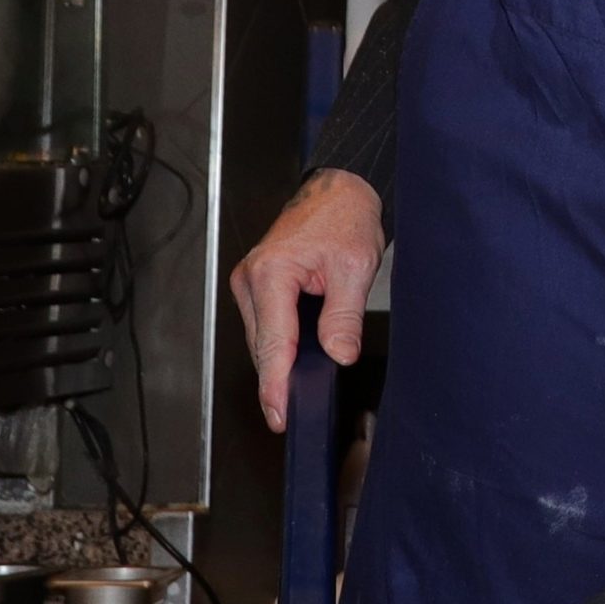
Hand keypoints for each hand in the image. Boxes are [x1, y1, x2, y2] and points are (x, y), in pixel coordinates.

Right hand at [229, 170, 384, 430]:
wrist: (338, 190)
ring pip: (263, 338)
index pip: (273, 343)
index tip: (279, 413)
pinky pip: (267, 325)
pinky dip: (281, 344)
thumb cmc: (344, 217)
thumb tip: (338, 354)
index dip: (276, 384)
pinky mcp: (258, 285)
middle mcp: (251, 278)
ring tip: (296, 391)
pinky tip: (297, 360)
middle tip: (291, 413)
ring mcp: (250, 282)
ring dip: (280, 362)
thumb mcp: (354, 269)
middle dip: (277, 380)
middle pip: (263, 346)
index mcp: (271, 273)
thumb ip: (344, 315)